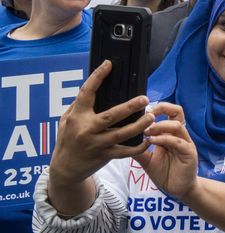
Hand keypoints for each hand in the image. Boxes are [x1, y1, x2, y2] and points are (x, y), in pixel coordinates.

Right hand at [50, 60, 152, 187]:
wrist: (65, 169)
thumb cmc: (67, 139)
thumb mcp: (66, 120)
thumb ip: (78, 106)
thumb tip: (92, 87)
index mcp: (77, 116)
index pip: (87, 93)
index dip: (97, 76)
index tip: (109, 64)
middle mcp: (87, 129)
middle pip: (112, 115)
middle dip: (130, 107)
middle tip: (145, 98)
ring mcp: (97, 144)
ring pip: (122, 134)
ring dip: (139, 125)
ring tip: (151, 117)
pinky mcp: (106, 156)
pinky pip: (126, 152)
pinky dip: (139, 147)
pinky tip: (149, 140)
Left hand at [135, 103, 198, 200]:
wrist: (178, 190)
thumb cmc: (165, 173)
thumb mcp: (147, 160)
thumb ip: (138, 149)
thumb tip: (120, 142)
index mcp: (171, 134)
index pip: (169, 112)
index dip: (157, 108)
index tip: (142, 111)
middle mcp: (180, 135)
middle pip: (178, 111)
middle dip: (162, 108)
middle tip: (146, 113)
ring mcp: (186, 143)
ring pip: (177, 125)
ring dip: (160, 125)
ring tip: (146, 130)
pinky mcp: (189, 153)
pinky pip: (178, 142)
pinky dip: (164, 139)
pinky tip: (151, 141)